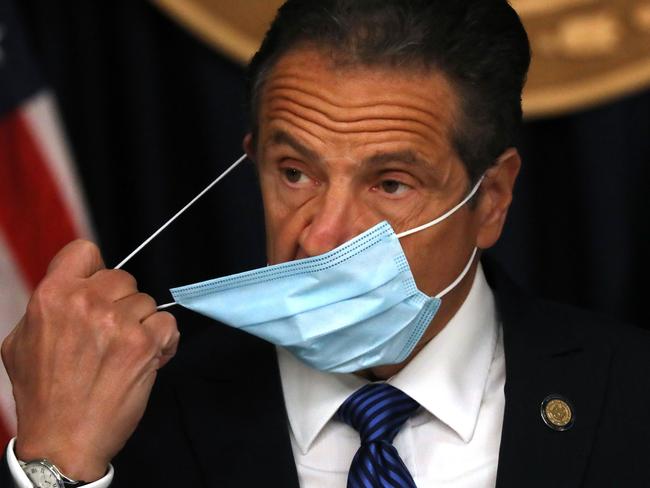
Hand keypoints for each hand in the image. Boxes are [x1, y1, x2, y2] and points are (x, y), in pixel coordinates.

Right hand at [1, 240, 179, 481]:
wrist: (64, 440)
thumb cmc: (43, 395)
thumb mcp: (20, 342)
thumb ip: (46, 307)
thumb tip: (71, 287)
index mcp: (52, 296)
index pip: (85, 251)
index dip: (94, 269)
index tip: (96, 289)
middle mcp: (86, 302)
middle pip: (123, 278)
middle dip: (120, 304)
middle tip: (110, 334)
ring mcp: (118, 322)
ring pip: (146, 302)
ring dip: (141, 325)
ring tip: (124, 353)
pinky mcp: (145, 343)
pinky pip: (168, 321)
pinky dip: (163, 339)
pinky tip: (147, 357)